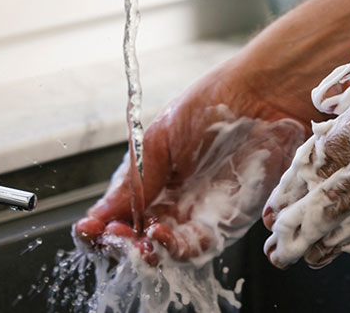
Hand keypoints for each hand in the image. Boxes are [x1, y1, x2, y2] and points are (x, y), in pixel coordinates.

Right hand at [74, 65, 308, 264]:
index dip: (101, 228)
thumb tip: (99, 215)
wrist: (261, 95)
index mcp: (151, 180)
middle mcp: (173, 202)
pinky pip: (197, 248)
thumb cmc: (211, 105)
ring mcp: (198, 214)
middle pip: (138, 239)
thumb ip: (134, 182)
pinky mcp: (226, 222)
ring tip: (137, 242)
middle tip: (111, 237)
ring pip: (166, 251)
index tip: (88, 228)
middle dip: (120, 245)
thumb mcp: (158, 140)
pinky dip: (176, 250)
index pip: (119, 215)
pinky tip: (161, 235)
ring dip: (147, 253)